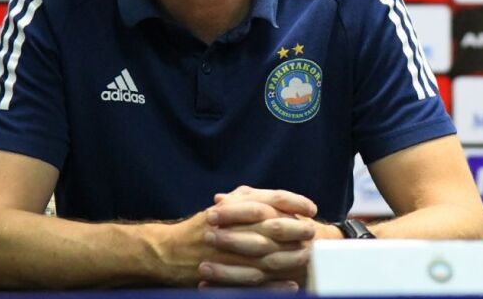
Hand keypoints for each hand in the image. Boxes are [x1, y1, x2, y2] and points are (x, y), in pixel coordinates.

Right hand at [151, 190, 313, 288]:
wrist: (169, 251)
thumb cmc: (200, 227)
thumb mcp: (222, 207)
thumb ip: (245, 199)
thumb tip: (275, 198)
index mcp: (233, 207)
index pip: (269, 199)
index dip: (293, 202)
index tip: (311, 207)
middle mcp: (232, 226)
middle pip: (272, 226)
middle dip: (296, 228)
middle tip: (313, 232)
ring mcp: (229, 251)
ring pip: (267, 254)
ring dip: (290, 256)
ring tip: (308, 258)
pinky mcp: (225, 274)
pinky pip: (254, 281)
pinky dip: (274, 284)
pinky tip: (291, 285)